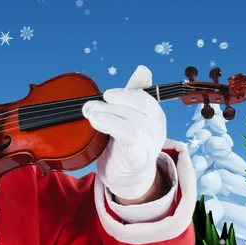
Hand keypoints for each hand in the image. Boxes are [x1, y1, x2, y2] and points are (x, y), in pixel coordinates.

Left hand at [82, 65, 166, 199]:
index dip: (123, 94)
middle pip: (136, 110)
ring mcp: (150, 145)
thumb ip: (131, 94)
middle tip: (89, 107)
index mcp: (154, 113)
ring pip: (133, 126)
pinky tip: (101, 130)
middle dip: (110, 106)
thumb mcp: (128, 115)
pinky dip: (118, 135)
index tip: (104, 95)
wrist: (127, 175)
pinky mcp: (139, 160)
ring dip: (109, 119)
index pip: (143, 98)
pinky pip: (133, 146)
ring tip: (91, 117)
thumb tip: (142, 69)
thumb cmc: (125, 142)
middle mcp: (156, 127)